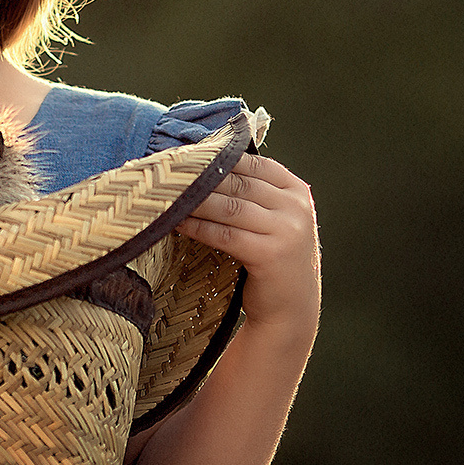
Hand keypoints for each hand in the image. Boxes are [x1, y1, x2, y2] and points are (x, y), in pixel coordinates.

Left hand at [176, 154, 320, 335]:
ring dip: (193, 201)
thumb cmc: (273, 255)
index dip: (217, 158)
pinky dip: (197, 227)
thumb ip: (253, 190)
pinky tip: (178, 222)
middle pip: (237, 183)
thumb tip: (204, 161)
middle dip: (200, 178)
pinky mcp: (269, 255)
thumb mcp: (275, 217)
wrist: (292, 307)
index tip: (186, 156)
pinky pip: (223, 234)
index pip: (252, 163)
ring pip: (228, 207)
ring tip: (166, 195)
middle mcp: (296, 207)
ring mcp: (286, 231)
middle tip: (168, 173)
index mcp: (296, 190)